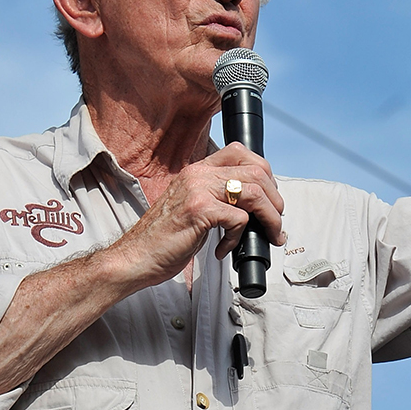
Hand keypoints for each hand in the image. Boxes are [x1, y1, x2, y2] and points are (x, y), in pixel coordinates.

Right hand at [110, 142, 285, 289]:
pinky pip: (239, 218)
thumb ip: (216, 198)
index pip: (240, 152)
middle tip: (276, 222)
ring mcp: (198, 190)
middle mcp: (198, 174)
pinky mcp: (199, 211)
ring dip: (269, 218)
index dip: (264, 173)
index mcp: (197, 171)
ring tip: (268, 235)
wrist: (135, 257)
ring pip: (254, 192)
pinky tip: (225, 249)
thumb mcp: (192, 208)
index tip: (269, 196)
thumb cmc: (163, 239)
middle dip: (275, 199)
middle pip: (256, 171)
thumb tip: (253, 207)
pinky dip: (239, 237)